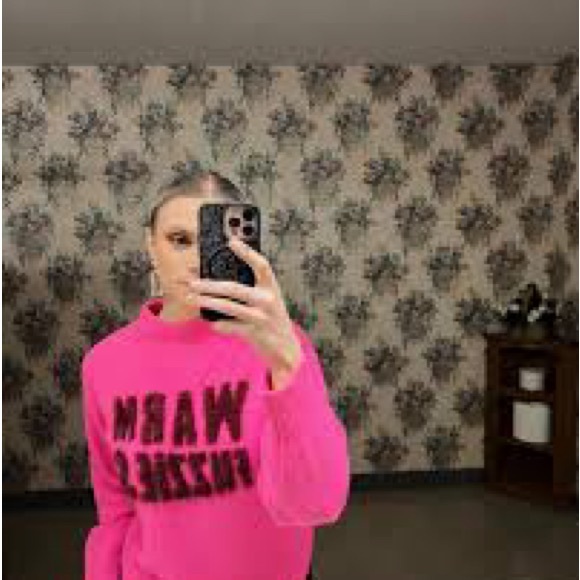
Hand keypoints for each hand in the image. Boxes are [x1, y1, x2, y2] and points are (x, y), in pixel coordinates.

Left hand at [188, 237, 301, 383]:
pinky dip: (218, 324)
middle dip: (210, 285)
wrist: (287, 349)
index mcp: (272, 288)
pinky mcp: (254, 333)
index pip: (262, 265)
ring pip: (229, 307)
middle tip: (192, 282)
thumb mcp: (269, 301)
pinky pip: (230, 326)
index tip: (231, 241)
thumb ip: (253, 289)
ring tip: (192, 298)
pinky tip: (212, 322)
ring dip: (207, 301)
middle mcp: (268, 300)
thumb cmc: (272, 319)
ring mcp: (261, 317)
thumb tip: (221, 280)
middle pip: (234, 288)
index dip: (247, 252)